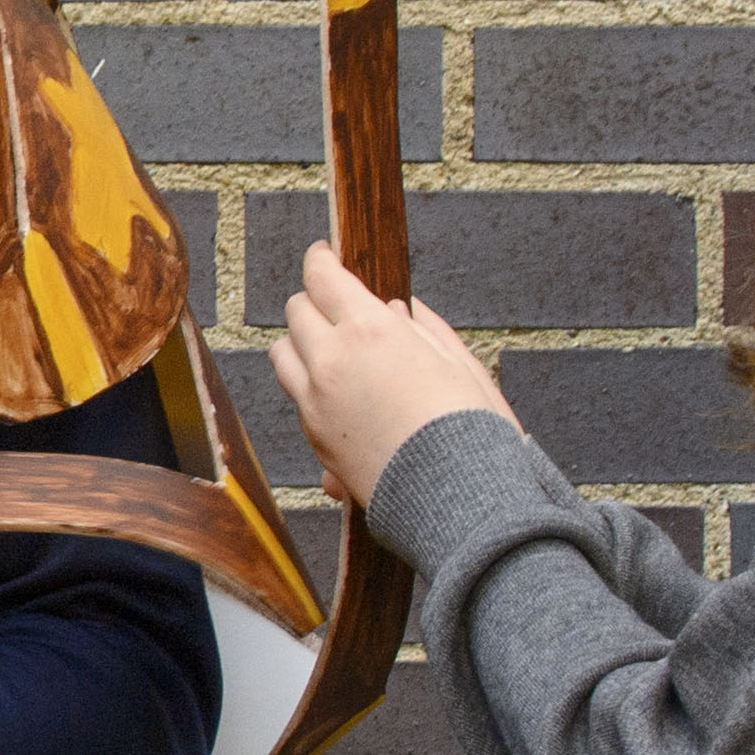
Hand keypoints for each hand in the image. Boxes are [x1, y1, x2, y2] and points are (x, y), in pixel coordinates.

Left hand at [267, 240, 517, 510]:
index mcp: (369, 331)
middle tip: (336, 304)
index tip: (324, 254)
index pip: (323, 278)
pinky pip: (298, 399)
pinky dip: (312, 388)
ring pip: (282, 354)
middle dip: (314, 301)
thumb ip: (424, 329)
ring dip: (302, 344)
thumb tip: (399, 309)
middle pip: (296, 312)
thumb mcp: (461, 365)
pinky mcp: (314, 439)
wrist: (460, 500)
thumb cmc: (472, 428)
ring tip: (333, 350)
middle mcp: (330, 362)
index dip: (321, 259)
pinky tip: (346, 397)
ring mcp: (315, 403)